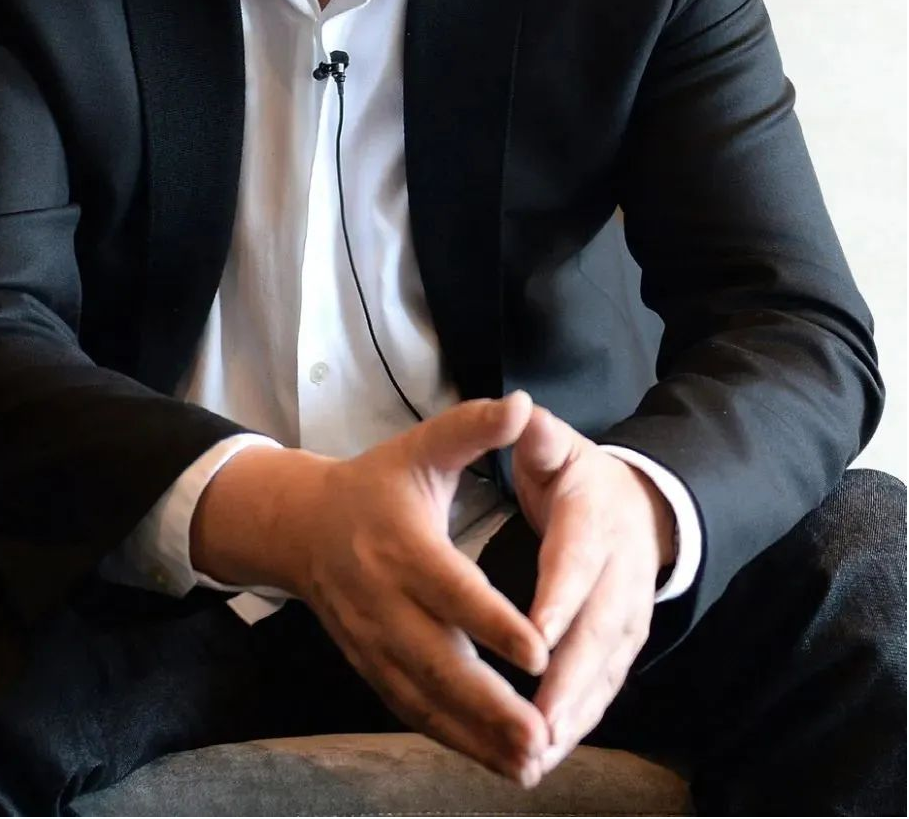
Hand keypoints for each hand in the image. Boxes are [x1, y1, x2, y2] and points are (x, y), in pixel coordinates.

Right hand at [289, 392, 551, 786]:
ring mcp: (373, 642)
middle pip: (439, 660)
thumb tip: (523, 404)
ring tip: (531, 763)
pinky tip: (497, 763)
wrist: (302, 526)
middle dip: (491, 704)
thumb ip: (472, 427)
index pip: (451, 589)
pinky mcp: (371, 668)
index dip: (492, 622)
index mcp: (402, 544)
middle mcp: (384, 601)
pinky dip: (453, 741)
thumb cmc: (376, 485)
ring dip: (477, 736)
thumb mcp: (422, 445)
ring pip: (426, 698)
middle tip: (542, 734)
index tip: (539, 651)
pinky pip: (413, 711)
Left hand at [512, 405, 675, 775]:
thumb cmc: (575, 473)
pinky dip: (582, 719)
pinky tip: (552, 750)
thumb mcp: (556, 444)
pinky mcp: (626, 641)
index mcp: (597, 517)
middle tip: (537, 721)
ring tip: (539, 750)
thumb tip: (524, 410)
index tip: (536, 634)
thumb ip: (538, 434)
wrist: (636, 502)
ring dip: (576, 711)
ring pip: (606, 666)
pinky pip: (606, 684)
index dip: (561, 596)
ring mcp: (630, 611)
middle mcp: (621, 570)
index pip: (578, 559)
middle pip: (599, 628)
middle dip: (569, 677)